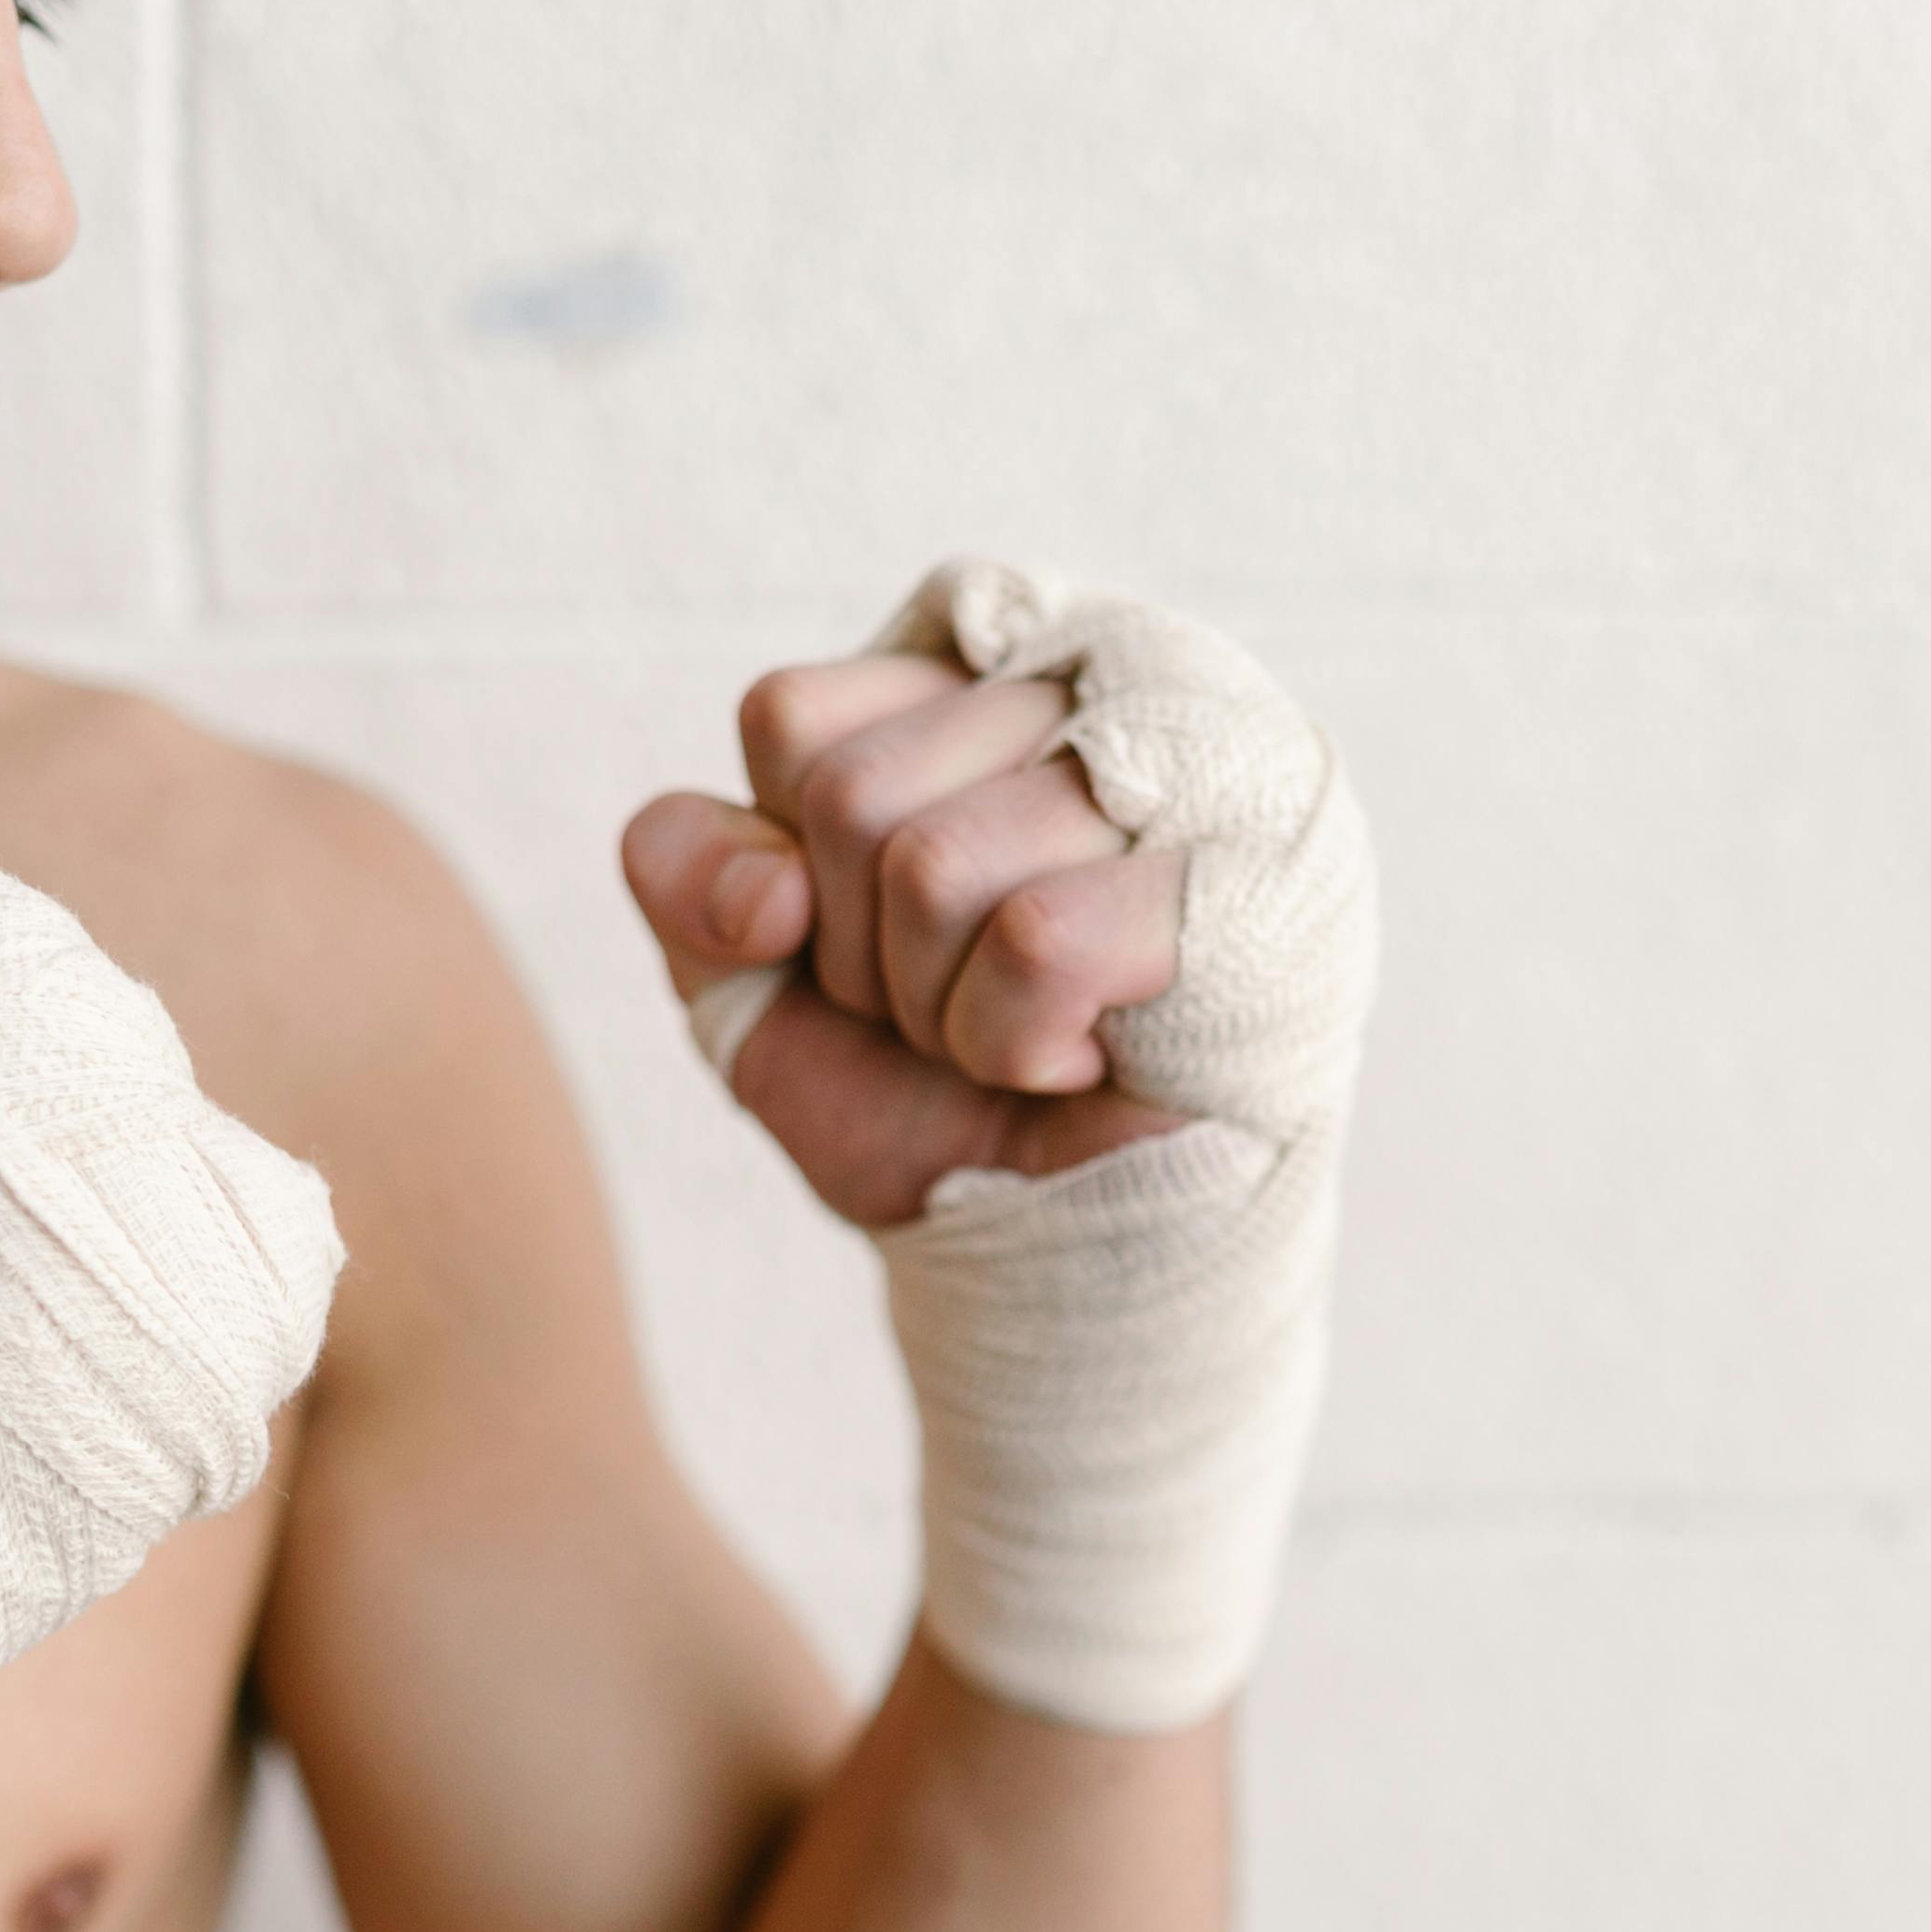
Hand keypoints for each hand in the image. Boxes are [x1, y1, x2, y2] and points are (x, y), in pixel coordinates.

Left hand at [622, 652, 1193, 1228]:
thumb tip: (766, 888)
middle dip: (868, 958)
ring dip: (943, 1012)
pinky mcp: (1238, 880)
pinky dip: (1017, 1042)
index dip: (794, 874)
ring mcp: (1178, 770)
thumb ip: (693, 877)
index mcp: (965, 682)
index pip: (788, 721)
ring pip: (933, 869)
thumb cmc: (932, 1089)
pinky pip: (1036, 939)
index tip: (875, 938)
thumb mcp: (757, 984)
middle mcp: (1084, 688)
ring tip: (1031, 1029)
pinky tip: (1087, 1057)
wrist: (1061, 1249)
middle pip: (848, 797)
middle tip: (963, 1002)